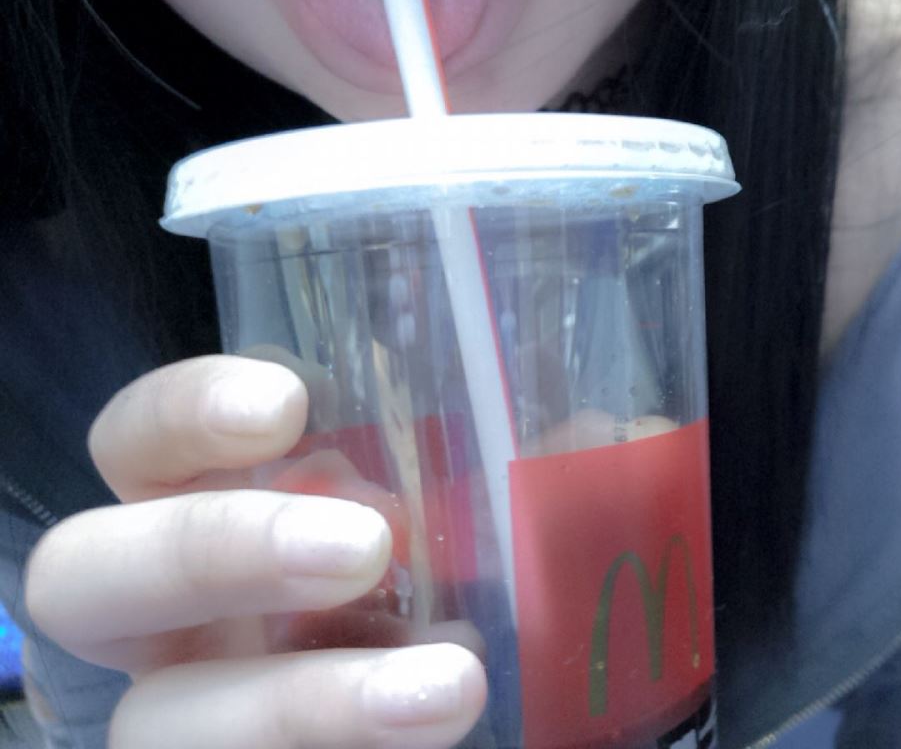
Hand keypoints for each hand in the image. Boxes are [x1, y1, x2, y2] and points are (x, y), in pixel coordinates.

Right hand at [24, 355, 486, 748]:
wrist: (484, 714)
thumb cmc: (475, 608)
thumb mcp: (499, 534)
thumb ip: (528, 481)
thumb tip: (597, 432)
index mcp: (223, 520)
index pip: (141, 445)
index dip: (182, 413)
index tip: (287, 402)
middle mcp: (182, 621)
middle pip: (85, 576)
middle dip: (210, 547)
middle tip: (362, 544)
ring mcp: (197, 718)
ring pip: (160, 720)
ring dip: (301, 702)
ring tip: (450, 685)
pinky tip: (439, 736)